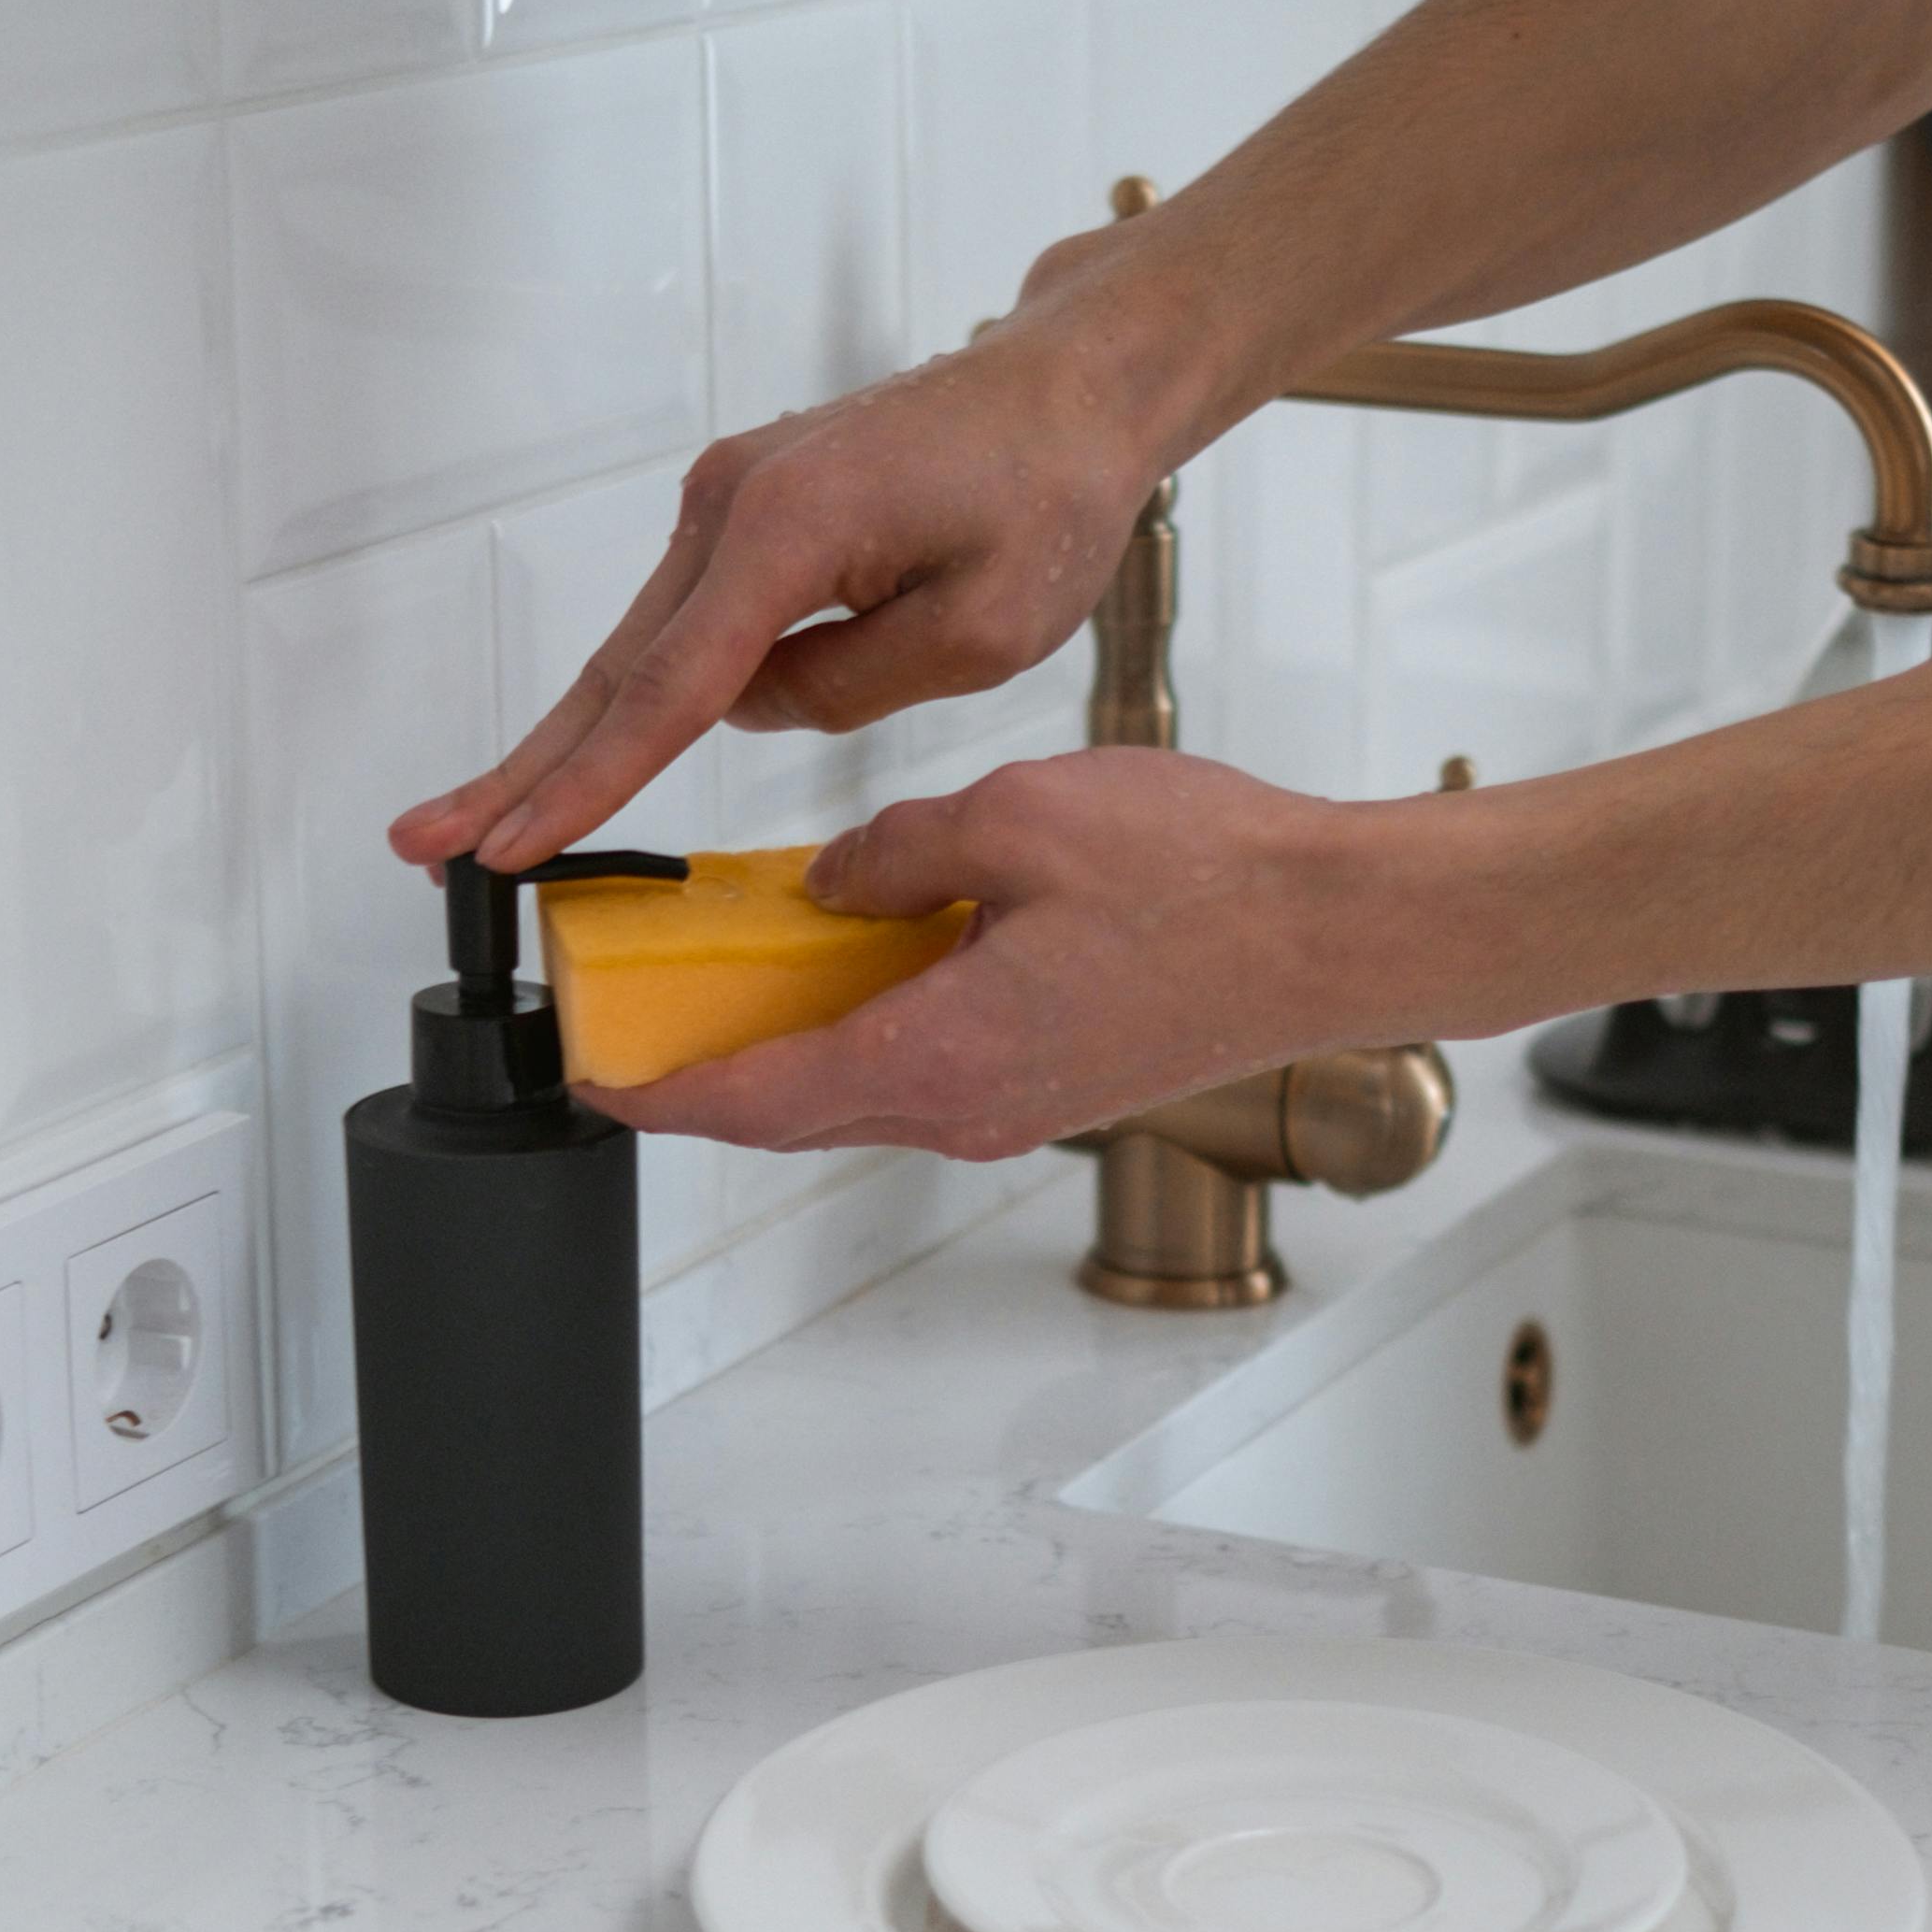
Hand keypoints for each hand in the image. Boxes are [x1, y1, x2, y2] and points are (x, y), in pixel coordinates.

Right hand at [389, 310, 1174, 881]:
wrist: (1069, 388)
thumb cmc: (1046, 493)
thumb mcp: (981, 633)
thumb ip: (848, 687)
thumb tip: (748, 704)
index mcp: (789, 528)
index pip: (668, 689)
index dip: (586, 784)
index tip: (508, 849)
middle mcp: (732, 502)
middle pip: (613, 670)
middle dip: (520, 769)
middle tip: (423, 842)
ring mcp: (728, 498)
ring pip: (639, 651)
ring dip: (574, 740)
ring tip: (500, 823)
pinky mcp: (745, 509)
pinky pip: (685, 624)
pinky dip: (644, 693)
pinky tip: (607, 759)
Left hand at [592, 746, 1404, 1158]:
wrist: (1339, 931)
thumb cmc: (1208, 878)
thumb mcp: (1014, 819)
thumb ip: (894, 855)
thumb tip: (833, 882)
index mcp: (937, 1058)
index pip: (754, 1102)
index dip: (658, 1093)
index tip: (591, 1076)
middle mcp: (967, 1110)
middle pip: (795, 1112)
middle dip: (706, 1070)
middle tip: (638, 1014)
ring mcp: (1015, 1108)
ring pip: (861, 1090)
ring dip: (791, 1041)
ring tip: (734, 968)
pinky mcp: (1055, 1083)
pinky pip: (926, 1067)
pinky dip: (868, 1023)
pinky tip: (861, 950)